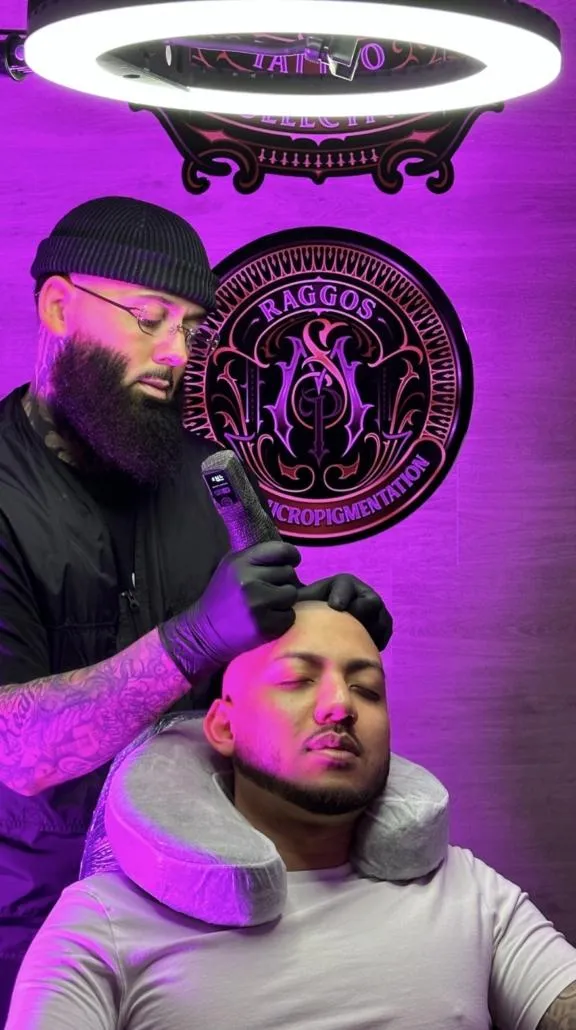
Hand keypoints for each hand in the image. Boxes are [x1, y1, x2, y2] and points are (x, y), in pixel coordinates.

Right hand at [159, 541, 301, 680]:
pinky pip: (290, 616)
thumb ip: (256, 557)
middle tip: (269, 590)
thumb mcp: (231, 567)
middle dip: (283, 581)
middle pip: (289, 573)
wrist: (206, 631)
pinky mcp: (265, 626)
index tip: (291, 562)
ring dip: (284, 601)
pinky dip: (283, 619)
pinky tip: (267, 619)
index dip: (291, 556)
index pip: (281, 550)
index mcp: (241, 562)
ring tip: (268, 605)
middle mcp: (249, 581)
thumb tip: (288, 553)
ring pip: (292, 594)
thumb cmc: (223, 596)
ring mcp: (258, 604)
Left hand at [296, 573, 392, 650]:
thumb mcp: (298, 604)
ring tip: (356, 643)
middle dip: (360, 614)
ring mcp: (374, 610)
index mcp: (341, 584)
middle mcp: (361, 594)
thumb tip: (287, 607)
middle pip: (370, 602)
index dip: (342, 594)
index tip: (335, 606)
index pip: (346, 585)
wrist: (316, 624)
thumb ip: (295, 602)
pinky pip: (386, 630)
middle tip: (349, 629)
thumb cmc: (305, 612)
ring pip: (381, 618)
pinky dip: (378, 639)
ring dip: (371, 630)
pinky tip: (364, 650)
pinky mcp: (380, 624)